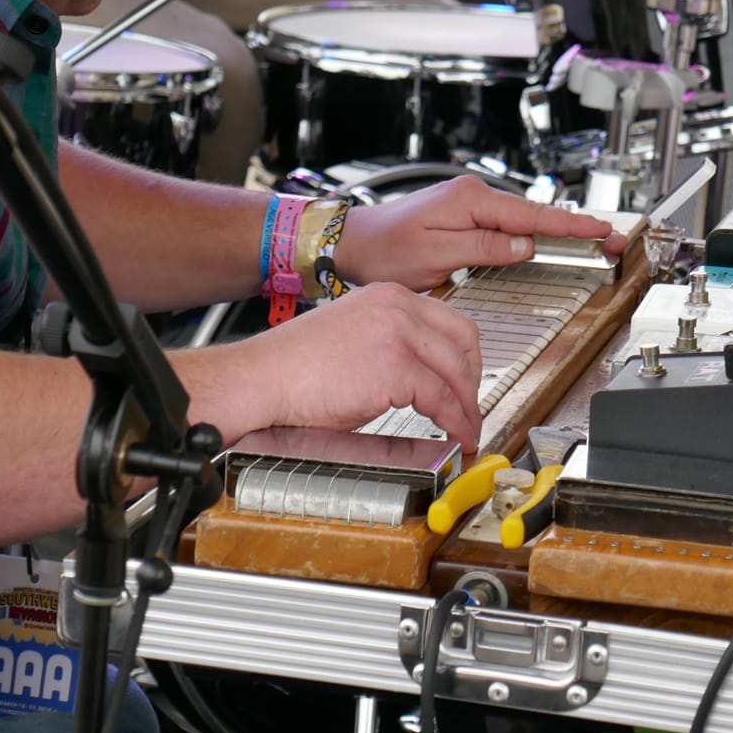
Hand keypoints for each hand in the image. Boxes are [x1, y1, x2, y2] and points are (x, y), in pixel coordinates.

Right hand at [219, 283, 482, 451]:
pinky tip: (455, 436)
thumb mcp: (353, 339)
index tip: (464, 383)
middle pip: (463, 341)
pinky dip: (456, 422)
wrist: (259, 379)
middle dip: (473, 380)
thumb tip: (420, 379)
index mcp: (386, 296)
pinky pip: (442, 399)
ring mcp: (398, 333)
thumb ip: (390, 345)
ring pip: (457, 372)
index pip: (448, 321)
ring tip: (467, 431)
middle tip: (470, 408)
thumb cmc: (292, 369)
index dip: (465, 358)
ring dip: (468, 408)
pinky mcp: (395, 366)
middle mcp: (397, 306)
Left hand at [334, 175, 628, 291]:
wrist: (353, 242)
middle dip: (575, 227)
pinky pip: (506, 223)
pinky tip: (547, 238)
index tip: (602, 231)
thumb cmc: (385, 250)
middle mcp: (473, 195)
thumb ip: (485, 248)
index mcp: (470, 201)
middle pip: (536, 213)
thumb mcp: (437, 256)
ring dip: (555, 229)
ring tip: (589, 240)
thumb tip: (525, 245)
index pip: (534, 215)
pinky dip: (531, 230)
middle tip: (610, 240)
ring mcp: (469, 203)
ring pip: (523, 218)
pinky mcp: (463, 214)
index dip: (572, 226)